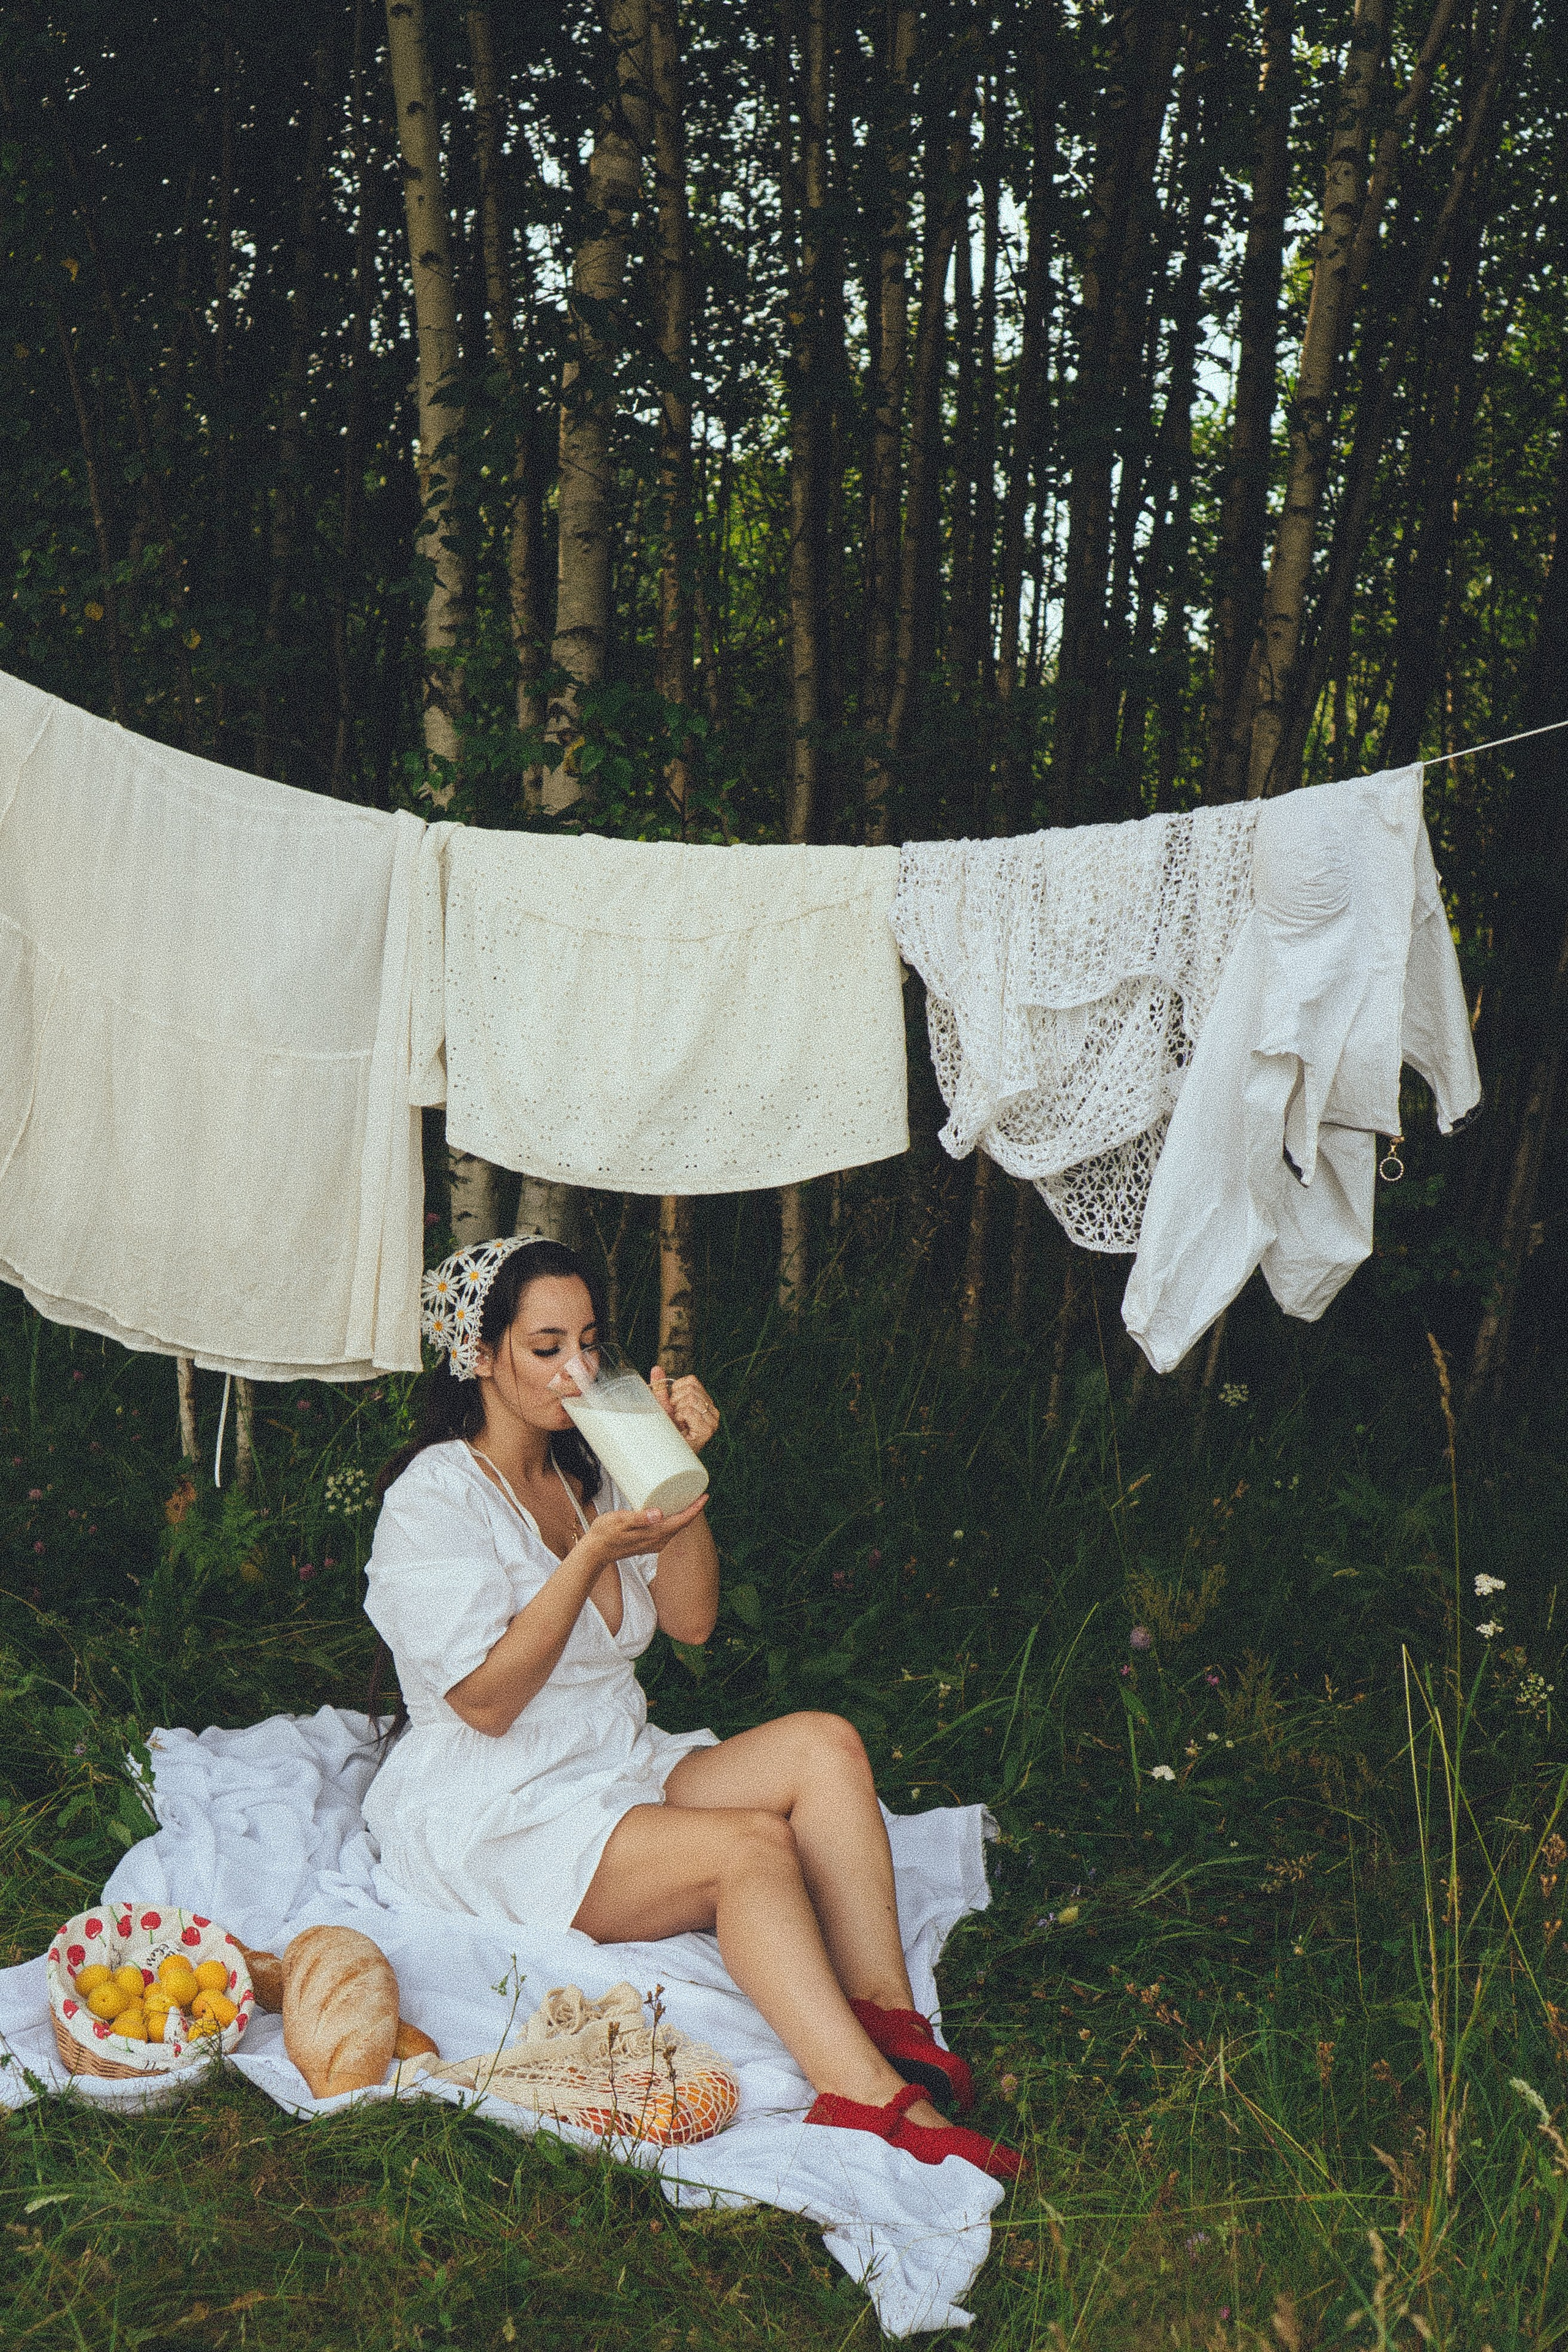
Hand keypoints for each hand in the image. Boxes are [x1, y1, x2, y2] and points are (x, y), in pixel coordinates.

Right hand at [581, 1495, 708, 1565]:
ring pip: (675, 1527)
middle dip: (692, 1509)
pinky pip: (667, 1530)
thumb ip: (640, 1518)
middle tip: (698, 1491)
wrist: (595, 1552)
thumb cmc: (605, 1534)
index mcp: (655, 1534)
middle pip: (682, 1524)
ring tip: (687, 1498)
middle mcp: (658, 1541)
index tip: (705, 1495)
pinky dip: (673, 1519)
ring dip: (683, 1514)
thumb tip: (658, 1514)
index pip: (683, 1521)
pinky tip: (669, 1510)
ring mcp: (654, 1543)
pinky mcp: (648, 1542)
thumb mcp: (620, 1521)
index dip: (696, 1508)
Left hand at [650, 1365, 720, 1453]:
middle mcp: (712, 1409)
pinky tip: (681, 1428)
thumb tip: (656, 1369)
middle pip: (689, 1389)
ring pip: (689, 1398)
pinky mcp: (707, 1429)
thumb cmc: (668, 1431)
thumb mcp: (664, 1406)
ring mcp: (712, 1420)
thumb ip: (661, 1388)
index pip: (691, 1381)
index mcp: (705, 1401)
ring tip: (679, 1423)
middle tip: (676, 1417)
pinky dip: (680, 1417)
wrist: (669, 1455)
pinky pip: (688, 1411)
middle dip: (676, 1401)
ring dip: (677, 1410)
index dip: (676, 1390)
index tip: (674, 1406)